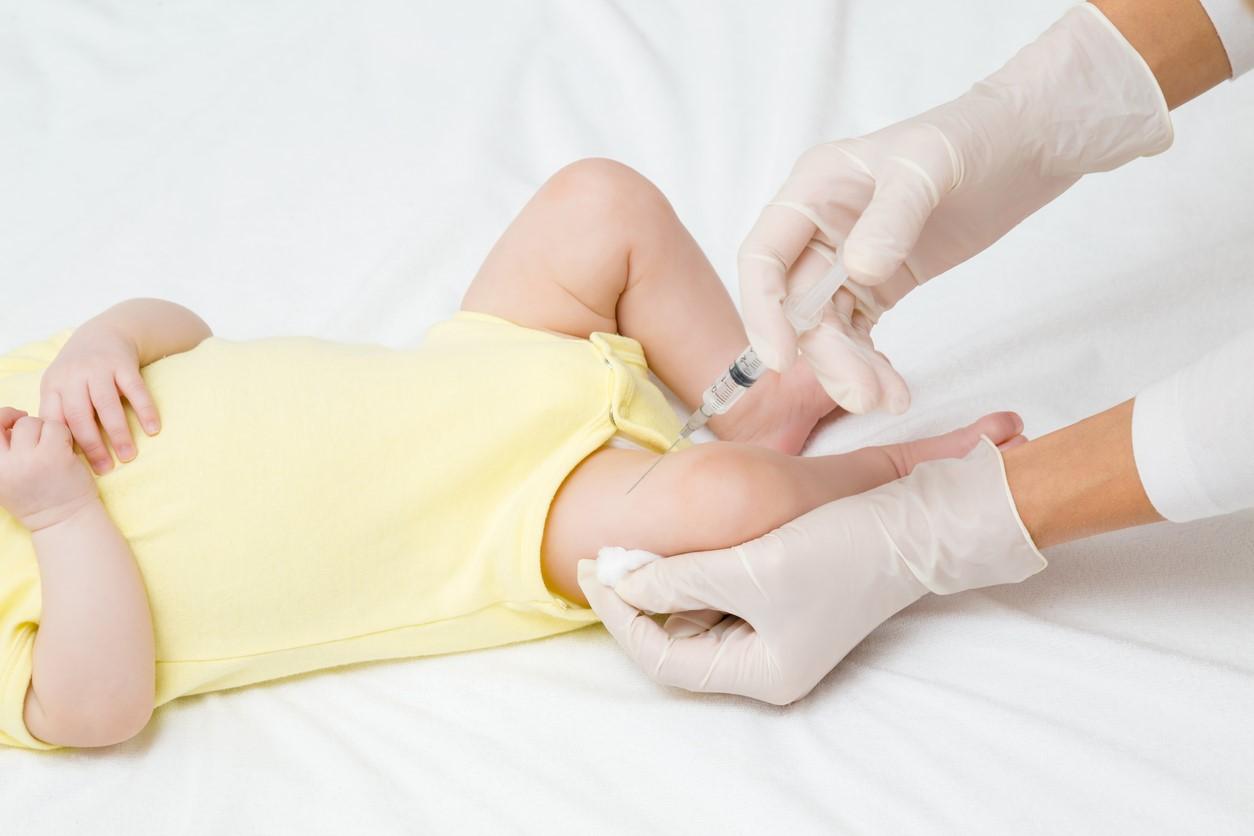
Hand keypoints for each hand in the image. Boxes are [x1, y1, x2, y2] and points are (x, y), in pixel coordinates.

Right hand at [0, 408, 99, 531]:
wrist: (62, 520)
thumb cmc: (36, 496)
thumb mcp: (6, 477)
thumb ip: (3, 453)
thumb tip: (8, 419)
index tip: (10, 426)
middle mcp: (3, 464)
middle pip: (1, 421)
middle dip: (16, 420)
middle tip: (31, 427)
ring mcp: (28, 459)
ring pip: (31, 422)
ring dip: (43, 428)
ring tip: (51, 446)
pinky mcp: (54, 456)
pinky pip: (55, 427)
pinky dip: (62, 433)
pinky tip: (65, 448)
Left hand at [39, 323, 160, 474]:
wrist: (106, 332)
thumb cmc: (82, 370)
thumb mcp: (62, 385)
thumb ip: (59, 412)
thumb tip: (62, 452)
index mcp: (54, 385)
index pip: (56, 419)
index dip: (66, 444)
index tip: (77, 467)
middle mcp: (73, 376)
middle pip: (80, 415)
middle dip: (93, 445)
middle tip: (106, 468)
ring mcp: (99, 368)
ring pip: (107, 405)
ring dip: (119, 433)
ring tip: (130, 456)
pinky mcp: (124, 364)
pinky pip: (135, 390)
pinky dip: (145, 410)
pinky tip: (153, 429)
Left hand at [578, 438, 1046, 705]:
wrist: (911, 521)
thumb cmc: (839, 549)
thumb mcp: (750, 566)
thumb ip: (679, 577)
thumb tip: (621, 581)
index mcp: (762, 673)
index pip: (665, 658)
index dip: (621, 616)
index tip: (595, 571)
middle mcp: (765, 665)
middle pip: (675, 644)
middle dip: (634, 603)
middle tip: (602, 558)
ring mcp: (772, 636)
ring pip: (691, 619)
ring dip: (657, 586)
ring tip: (626, 550)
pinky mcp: (778, 604)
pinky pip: (714, 599)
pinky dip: (685, 576)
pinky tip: (665, 551)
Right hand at [738, 4, 1171, 413]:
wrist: (1025, 146)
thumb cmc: (973, 137)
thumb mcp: (930, 165)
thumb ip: (892, 215)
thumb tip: (859, 270)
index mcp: (812, 189)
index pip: (763, 257)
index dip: (764, 310)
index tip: (782, 360)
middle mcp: (818, 228)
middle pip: (797, 306)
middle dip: (825, 354)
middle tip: (864, 395)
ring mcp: (845, 259)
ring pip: (826, 328)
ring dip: (848, 368)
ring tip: (890, 398)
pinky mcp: (877, 284)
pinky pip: (855, 333)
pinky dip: (868, 363)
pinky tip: (892, 386)